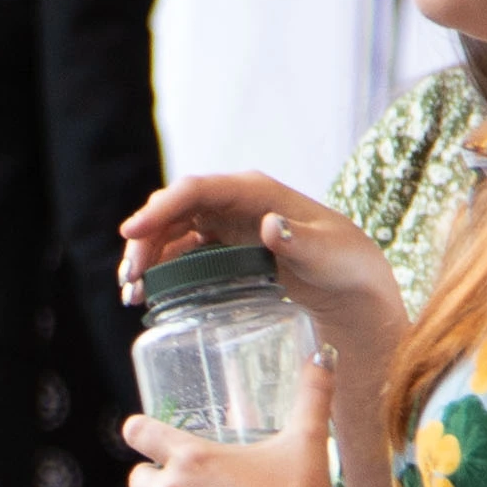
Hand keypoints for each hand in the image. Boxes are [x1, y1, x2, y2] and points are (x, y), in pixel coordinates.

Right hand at [121, 172, 410, 371]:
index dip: (161, 208)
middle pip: (174, 211)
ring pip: (171, 233)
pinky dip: (160, 273)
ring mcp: (226, 228)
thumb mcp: (330, 254)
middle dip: (145, 239)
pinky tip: (146, 296)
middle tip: (131, 278)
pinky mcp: (223, 253)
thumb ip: (301, 242)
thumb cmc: (349, 266)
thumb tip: (269, 225)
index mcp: (256, 192)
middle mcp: (235, 204)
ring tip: (132, 293)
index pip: (197, 190)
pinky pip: (181, 255)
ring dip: (147, 259)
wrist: (355, 292)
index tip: (134, 231)